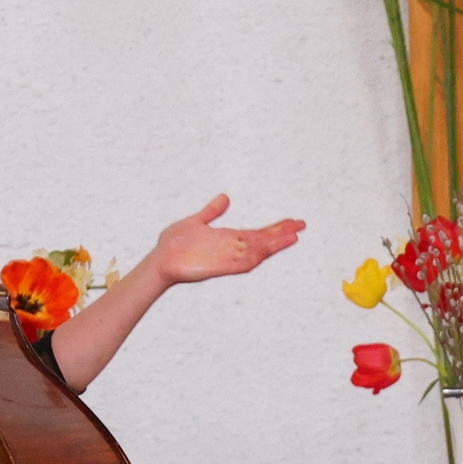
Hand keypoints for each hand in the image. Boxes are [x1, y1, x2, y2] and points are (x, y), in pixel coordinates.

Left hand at [143, 194, 303, 286]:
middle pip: (262, 240)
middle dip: (282, 233)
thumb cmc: (174, 244)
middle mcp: (231, 248)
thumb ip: (211, 212)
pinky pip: (242, 262)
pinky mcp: (219, 265)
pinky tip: (268, 249)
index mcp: (228, 238)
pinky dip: (256, 256)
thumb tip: (225, 197)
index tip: (293, 222)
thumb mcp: (196, 221)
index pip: (257, 233)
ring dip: (275, 244)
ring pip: (257, 251)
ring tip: (293, 236)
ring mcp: (227, 257)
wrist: (160, 260)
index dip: (276, 228)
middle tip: (302, 225)